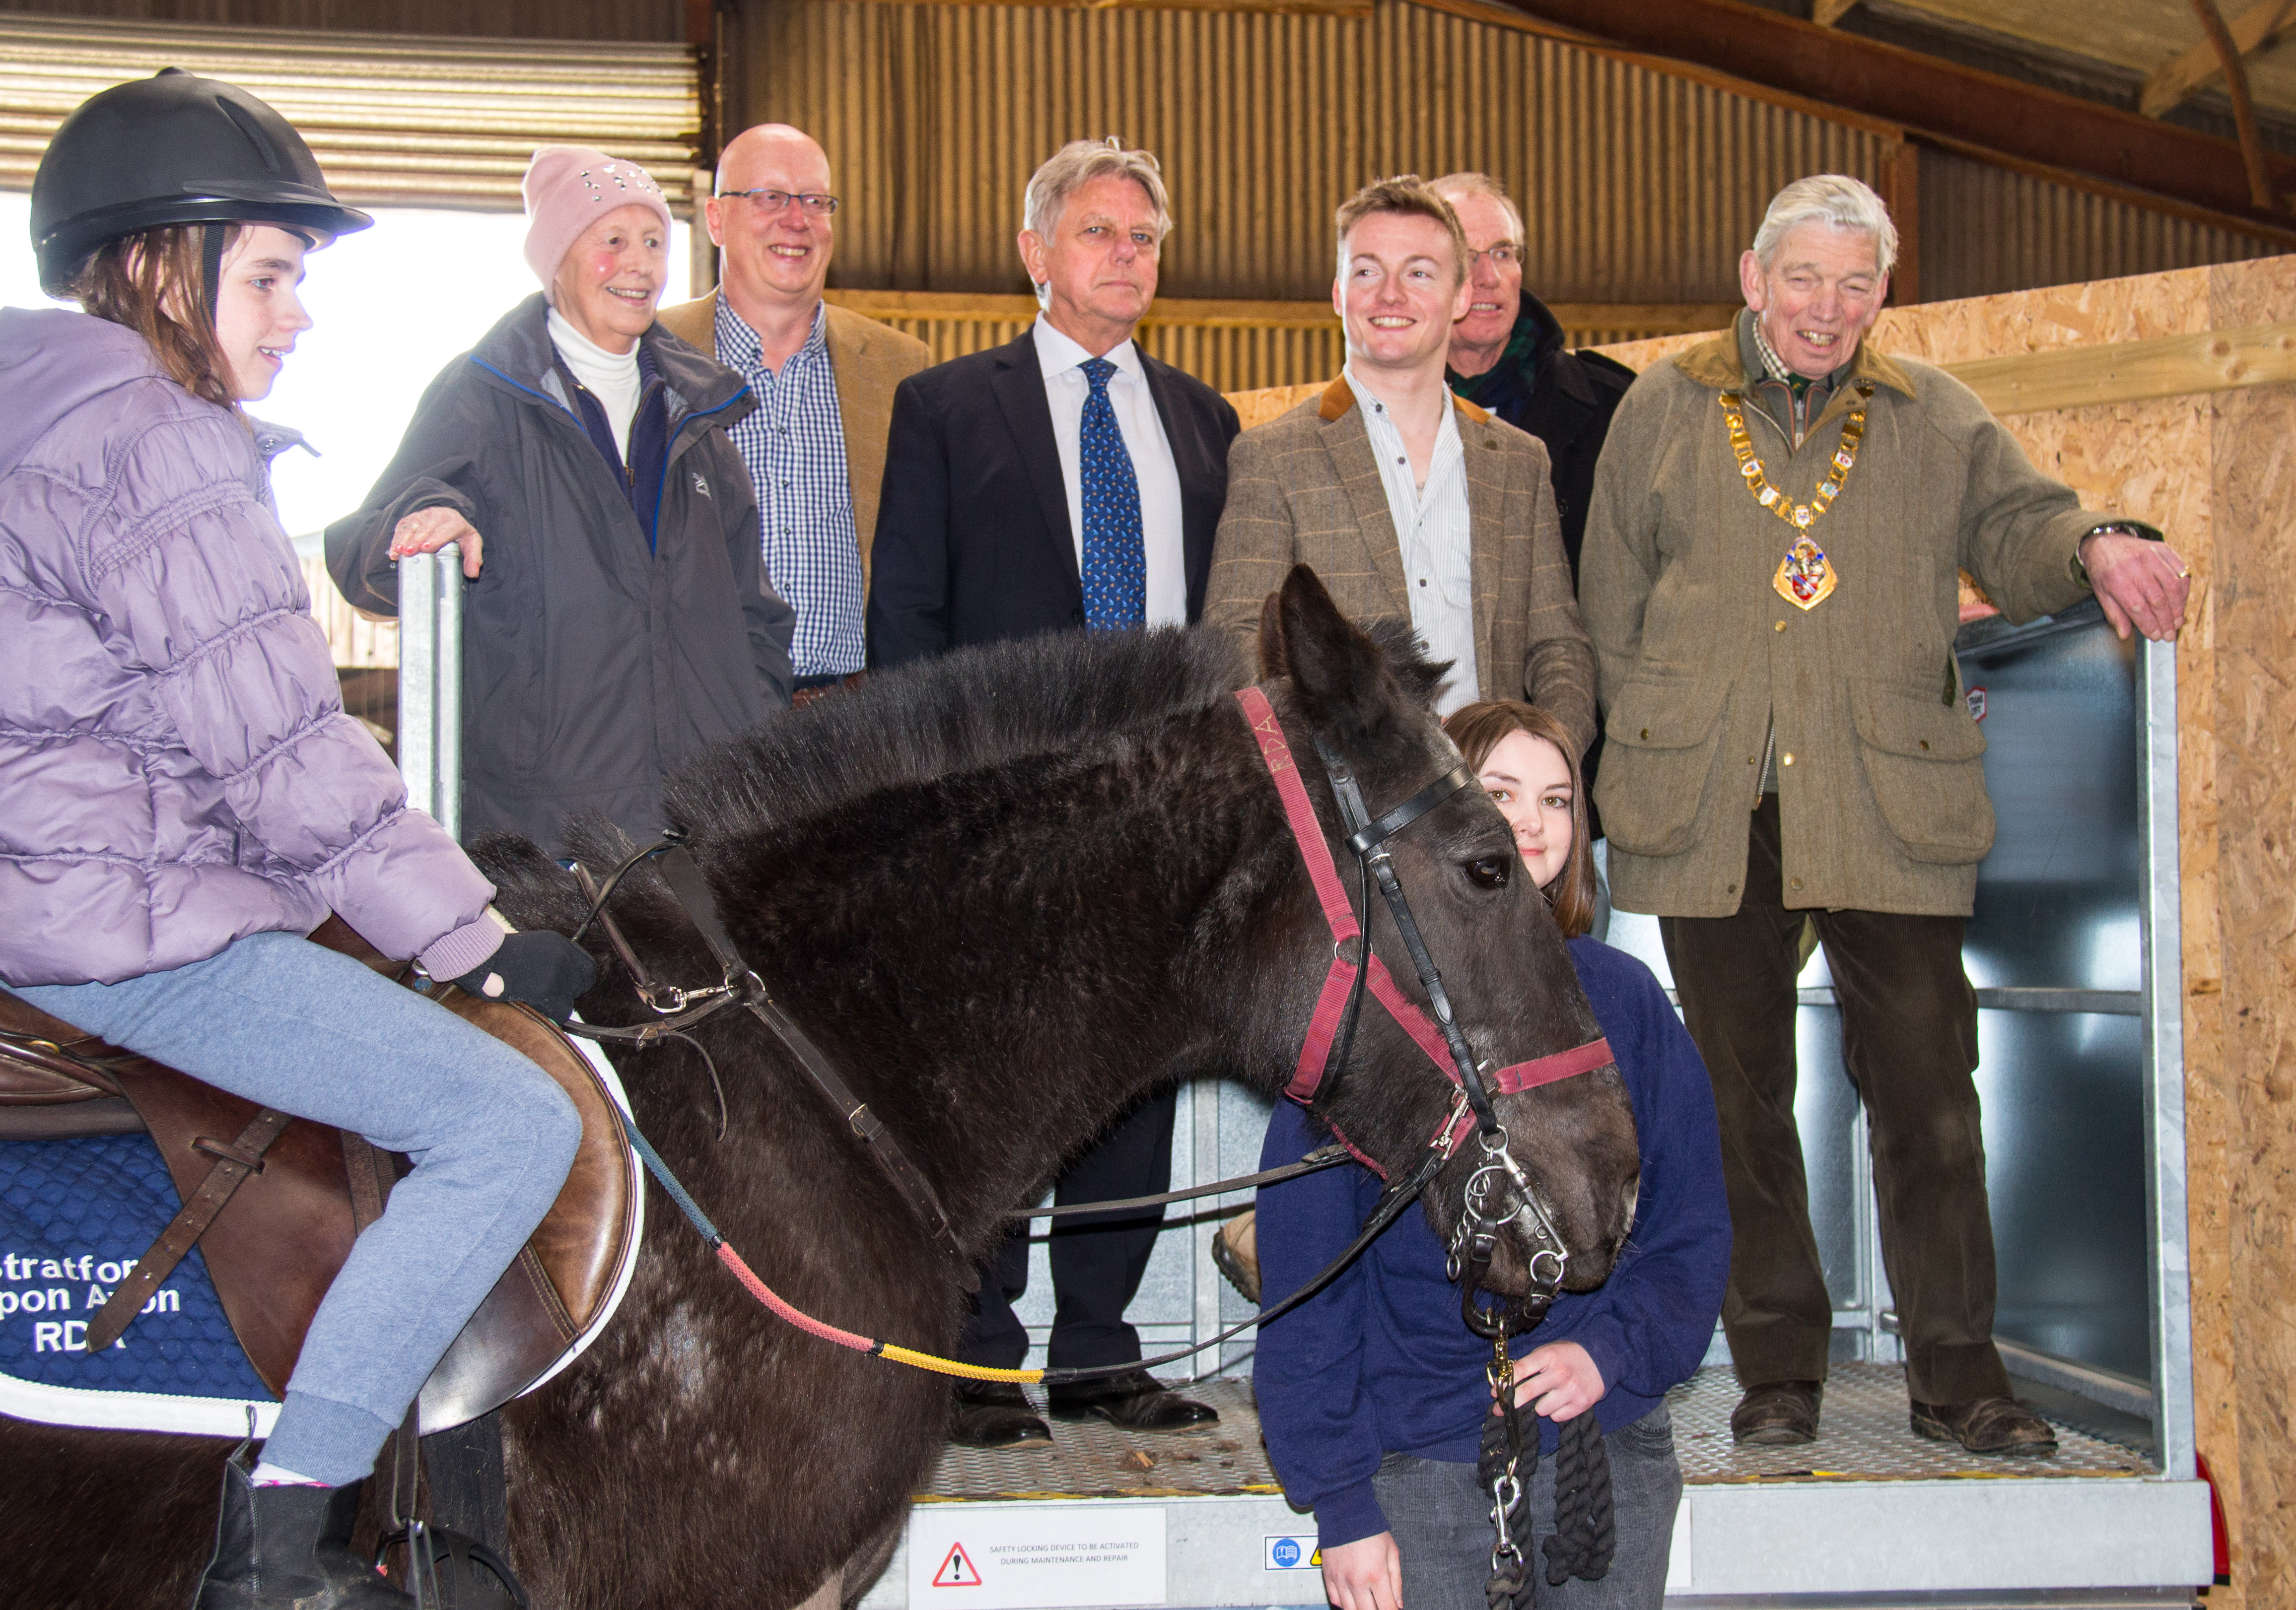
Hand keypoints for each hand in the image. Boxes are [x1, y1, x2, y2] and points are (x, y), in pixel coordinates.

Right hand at [389, 506, 483, 577]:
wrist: (450, 518)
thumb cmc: (460, 535)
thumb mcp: (472, 544)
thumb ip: (474, 558)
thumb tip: (473, 573)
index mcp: (455, 522)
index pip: (444, 530)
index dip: (435, 539)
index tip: (426, 548)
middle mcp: (438, 516)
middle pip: (425, 528)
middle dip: (416, 540)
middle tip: (409, 552)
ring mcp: (423, 515)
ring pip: (412, 526)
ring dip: (404, 539)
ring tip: (399, 551)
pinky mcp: (412, 518)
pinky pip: (403, 526)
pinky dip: (397, 538)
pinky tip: (394, 550)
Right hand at [452, 931, 596, 1022]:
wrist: (478, 958)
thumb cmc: (497, 957)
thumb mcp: (532, 948)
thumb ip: (551, 960)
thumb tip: (564, 981)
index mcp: (560, 943)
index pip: (588, 968)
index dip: (577, 981)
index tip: (567, 987)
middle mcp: (563, 956)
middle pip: (582, 985)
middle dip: (566, 993)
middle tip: (545, 994)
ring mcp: (556, 973)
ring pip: (569, 1002)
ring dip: (553, 1005)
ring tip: (531, 998)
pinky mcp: (547, 989)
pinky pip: (558, 1012)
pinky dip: (547, 1014)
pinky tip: (529, 1004)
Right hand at [1320, 1532, 1401, 1609]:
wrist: (1345, 1512)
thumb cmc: (1370, 1529)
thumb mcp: (1392, 1552)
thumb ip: (1396, 1581)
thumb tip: (1398, 1603)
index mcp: (1376, 1575)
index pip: (1387, 1608)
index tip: (1393, 1609)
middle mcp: (1357, 1581)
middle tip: (1380, 1604)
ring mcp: (1340, 1580)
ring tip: (1367, 1603)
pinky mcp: (1328, 1576)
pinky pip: (1335, 1600)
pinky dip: (1344, 1604)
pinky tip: (1352, 1598)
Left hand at [1506, 1340, 1604, 1421]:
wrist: (1601, 1359)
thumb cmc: (1568, 1355)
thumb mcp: (1547, 1351)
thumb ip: (1528, 1365)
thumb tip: (1504, 1382)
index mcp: (1548, 1356)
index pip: (1520, 1370)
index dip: (1504, 1383)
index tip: (1496, 1392)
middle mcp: (1559, 1373)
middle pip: (1527, 1392)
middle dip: (1511, 1402)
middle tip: (1500, 1409)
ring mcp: (1571, 1389)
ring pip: (1542, 1409)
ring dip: (1540, 1406)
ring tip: (1548, 1396)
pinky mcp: (1581, 1404)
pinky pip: (1557, 1417)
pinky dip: (1555, 1412)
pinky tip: (1561, 1401)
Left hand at [2081, 530, 2187, 641]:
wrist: (2105, 541)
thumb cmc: (2104, 570)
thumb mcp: (2101, 593)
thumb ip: (2114, 614)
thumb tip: (2125, 634)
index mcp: (2116, 579)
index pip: (2137, 607)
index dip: (2149, 624)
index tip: (2155, 636)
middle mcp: (2135, 566)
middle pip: (2157, 598)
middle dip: (2166, 620)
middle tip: (2169, 634)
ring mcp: (2151, 555)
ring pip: (2172, 585)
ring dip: (2178, 607)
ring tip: (2177, 622)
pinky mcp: (2163, 549)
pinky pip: (2180, 571)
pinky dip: (2184, 588)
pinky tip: (2181, 601)